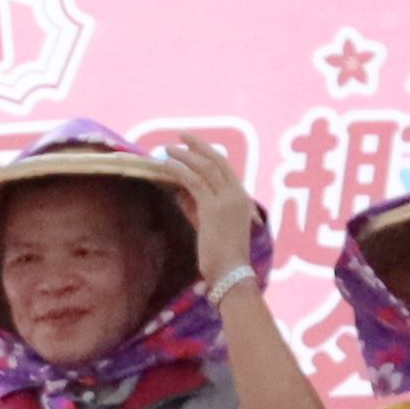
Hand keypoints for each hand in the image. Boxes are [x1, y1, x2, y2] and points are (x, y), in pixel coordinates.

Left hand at [152, 131, 260, 269]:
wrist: (230, 273)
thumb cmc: (221, 256)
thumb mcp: (208, 225)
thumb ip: (196, 207)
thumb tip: (180, 191)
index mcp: (242, 199)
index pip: (225, 168)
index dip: (209, 152)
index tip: (194, 143)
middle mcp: (237, 195)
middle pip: (217, 161)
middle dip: (198, 145)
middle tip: (181, 135)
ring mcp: (227, 200)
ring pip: (204, 168)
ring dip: (184, 156)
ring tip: (167, 150)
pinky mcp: (213, 209)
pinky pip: (194, 182)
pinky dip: (179, 171)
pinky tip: (167, 165)